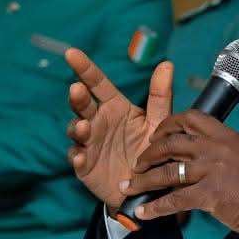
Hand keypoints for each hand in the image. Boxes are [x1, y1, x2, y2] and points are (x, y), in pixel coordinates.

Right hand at [65, 48, 173, 211]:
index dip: (84, 68)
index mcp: (113, 107)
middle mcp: (97, 121)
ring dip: (76, 128)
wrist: (146, 185)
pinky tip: (81, 157)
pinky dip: (78, 158)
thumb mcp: (157, 122)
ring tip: (83, 127)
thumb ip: (160, 96)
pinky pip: (78, 160)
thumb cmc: (149, 148)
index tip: (71, 53)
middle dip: (77, 97)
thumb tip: (167, 64)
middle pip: (82, 105)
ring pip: (76, 131)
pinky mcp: (85, 165)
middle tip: (77, 89)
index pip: (97, 83)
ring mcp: (88, 143)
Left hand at [121, 110, 238, 238]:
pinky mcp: (210, 195)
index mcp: (225, 135)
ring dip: (144, 180)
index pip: (190, 118)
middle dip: (149, 153)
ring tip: (130, 187)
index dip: (168, 125)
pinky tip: (144, 212)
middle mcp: (216, 148)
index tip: (157, 135)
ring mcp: (212, 170)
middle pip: (171, 143)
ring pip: (167, 172)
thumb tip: (196, 152)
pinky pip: (174, 200)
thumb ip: (220, 149)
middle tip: (138, 164)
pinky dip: (156, 207)